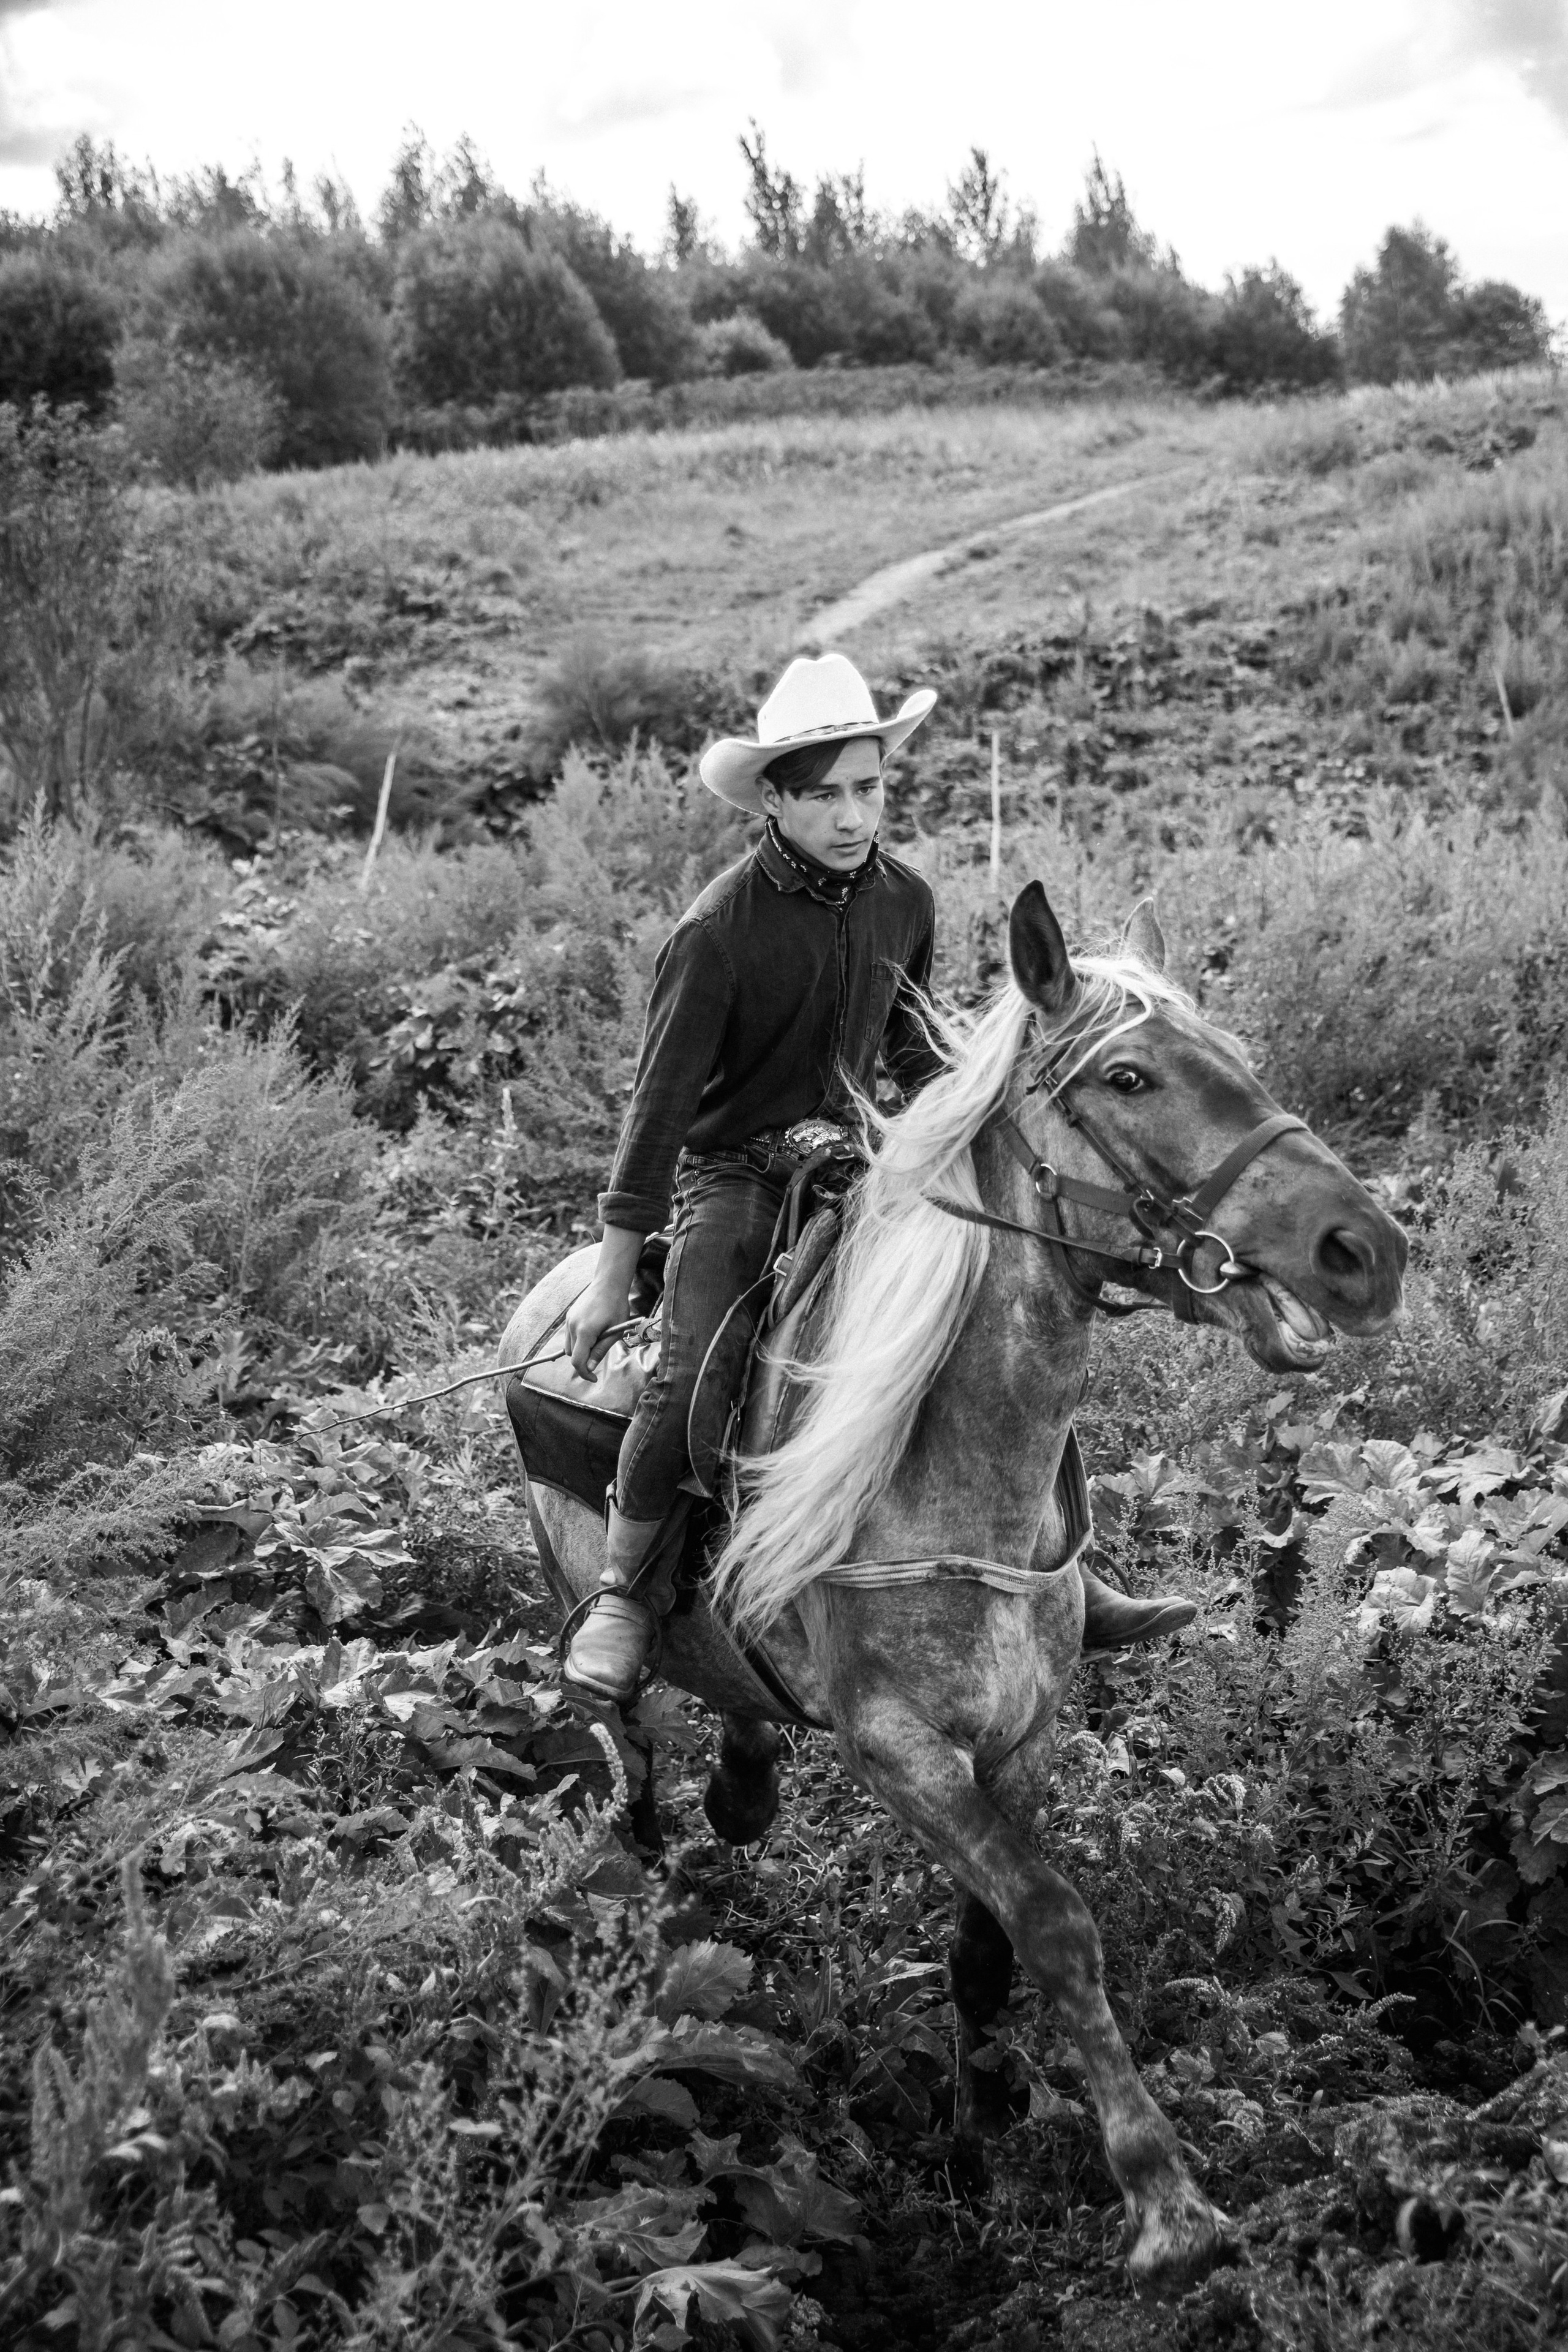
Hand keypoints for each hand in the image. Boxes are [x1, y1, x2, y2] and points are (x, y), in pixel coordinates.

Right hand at [565, 1227, 643, 1379]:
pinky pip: (569, 1335)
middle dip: (584, 1359)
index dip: (584, 1373)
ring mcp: (569, 1320)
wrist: (608, 1283)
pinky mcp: (569, 1316)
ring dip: (580, 1349)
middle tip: (601, 1351)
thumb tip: (590, 1367)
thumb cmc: (617, 1306)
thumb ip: (601, 1350)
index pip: (577, 1361)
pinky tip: (593, 1330)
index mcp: (585, 1331)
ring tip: (598, 1338)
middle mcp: (572, 1326)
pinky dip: (578, 1340)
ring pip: (569, 1346)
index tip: (594, 1378)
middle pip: (572, 1355)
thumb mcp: (615, 1331)